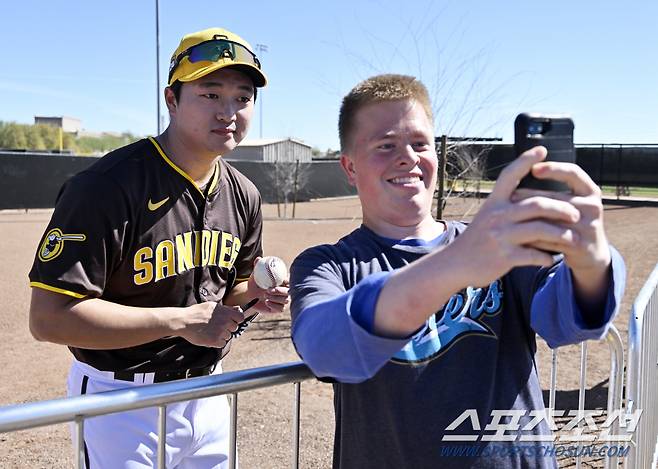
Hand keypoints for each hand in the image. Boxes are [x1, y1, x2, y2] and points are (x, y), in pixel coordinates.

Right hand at [178, 302, 243, 347]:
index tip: (231, 321)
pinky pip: (222, 344)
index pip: (240, 317)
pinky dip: (217, 342)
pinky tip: (209, 336)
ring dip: (222, 335)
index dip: (236, 319)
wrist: (184, 321)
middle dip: (227, 328)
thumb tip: (238, 309)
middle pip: (234, 328)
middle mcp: (225, 322)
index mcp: (225, 312)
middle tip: (217, 326)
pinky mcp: (214, 341)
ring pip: (228, 336)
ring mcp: (220, 332)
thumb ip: (227, 309)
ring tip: (211, 331)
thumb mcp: (212, 306)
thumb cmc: (197, 312)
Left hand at [246, 257, 289, 313]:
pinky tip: (267, 302)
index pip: (290, 282)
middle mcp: (285, 292)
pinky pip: (280, 308)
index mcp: (283, 282)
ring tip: (265, 295)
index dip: (288, 281)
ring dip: (275, 298)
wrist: (250, 297)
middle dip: (280, 291)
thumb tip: (258, 259)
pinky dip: (273, 305)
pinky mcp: (280, 309)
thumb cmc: (256, 284)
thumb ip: (258, 267)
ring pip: (285, 300)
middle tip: (269, 289)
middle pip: (289, 292)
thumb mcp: (256, 275)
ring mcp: (283, 301)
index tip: (282, 280)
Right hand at [447, 146, 581, 286]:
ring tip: (572, 237)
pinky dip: (545, 257)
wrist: (455, 263)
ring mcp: (500, 237)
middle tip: (576, 213)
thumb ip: (506, 206)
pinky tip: (550, 258)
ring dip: (560, 234)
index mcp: (493, 203)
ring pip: (540, 230)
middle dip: (561, 208)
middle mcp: (497, 216)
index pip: (510, 176)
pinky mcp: (504, 257)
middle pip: (536, 204)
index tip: (541, 150)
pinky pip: (533, 255)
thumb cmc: (477, 238)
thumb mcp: (487, 216)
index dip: (525, 161)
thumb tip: (532, 197)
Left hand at [512, 157, 611, 302]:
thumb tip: (519, 174)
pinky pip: (549, 240)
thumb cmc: (571, 222)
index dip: (553, 168)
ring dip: (528, 218)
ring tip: (509, 215)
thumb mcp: (570, 203)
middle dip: (530, 198)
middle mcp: (593, 207)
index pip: (573, 173)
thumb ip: (552, 192)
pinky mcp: (579, 245)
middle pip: (556, 199)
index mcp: (590, 191)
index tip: (533, 168)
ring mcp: (588, 227)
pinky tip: (517, 235)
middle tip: (510, 197)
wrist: (590, 253)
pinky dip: (532, 238)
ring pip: (551, 220)